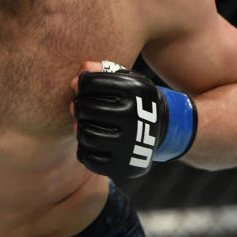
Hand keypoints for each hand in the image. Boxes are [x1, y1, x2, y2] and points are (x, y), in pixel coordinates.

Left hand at [71, 61, 197, 178]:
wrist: (160, 128)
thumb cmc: (132, 98)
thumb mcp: (124, 78)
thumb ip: (99, 70)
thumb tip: (76, 81)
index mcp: (135, 90)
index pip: (90, 82)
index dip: (82, 84)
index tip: (86, 88)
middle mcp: (134, 116)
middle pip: (85, 108)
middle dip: (78, 105)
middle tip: (82, 106)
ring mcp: (130, 144)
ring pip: (85, 134)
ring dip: (80, 127)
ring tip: (86, 124)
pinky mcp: (124, 166)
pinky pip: (87, 158)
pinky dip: (83, 149)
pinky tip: (91, 142)